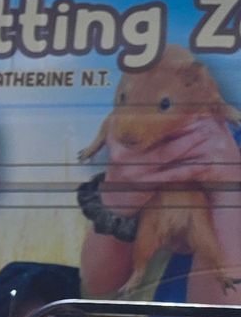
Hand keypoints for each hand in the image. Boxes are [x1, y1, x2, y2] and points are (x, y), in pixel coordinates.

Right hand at [99, 114, 240, 210]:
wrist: (112, 202)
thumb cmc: (117, 172)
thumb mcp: (113, 152)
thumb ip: (116, 134)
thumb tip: (121, 114)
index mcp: (121, 153)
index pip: (147, 135)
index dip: (167, 125)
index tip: (184, 115)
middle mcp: (131, 165)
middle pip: (163, 148)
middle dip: (183, 135)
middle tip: (200, 124)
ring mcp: (142, 177)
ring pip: (169, 160)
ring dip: (189, 149)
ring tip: (204, 138)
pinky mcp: (151, 187)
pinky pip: (173, 177)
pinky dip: (189, 171)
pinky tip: (202, 165)